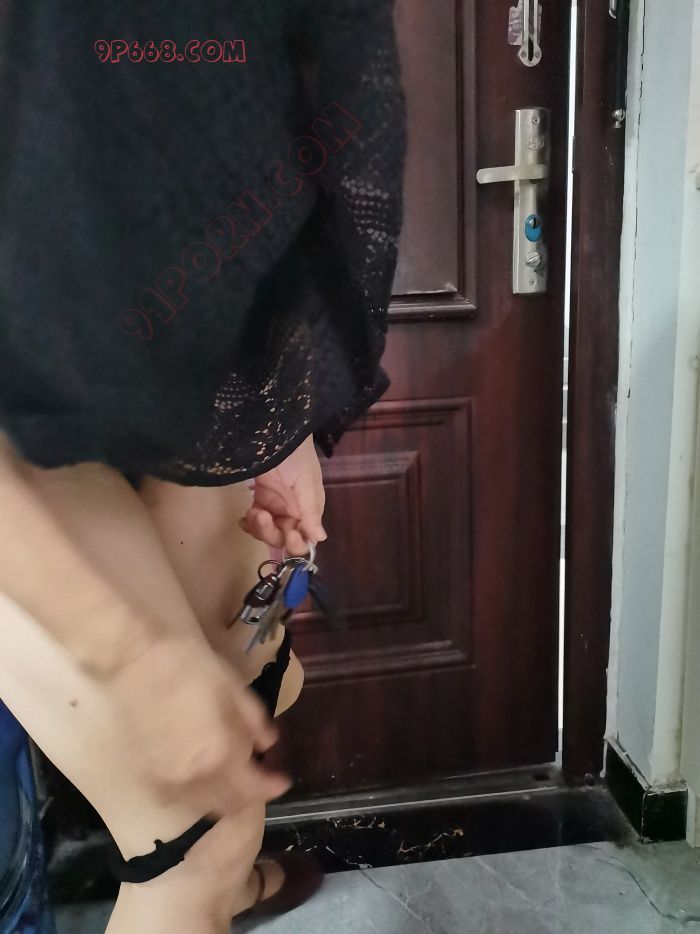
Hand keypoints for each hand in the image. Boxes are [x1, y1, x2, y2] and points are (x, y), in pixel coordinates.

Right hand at [108, 636, 290, 815]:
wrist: (137, 657)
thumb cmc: (191, 664)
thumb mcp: (234, 687)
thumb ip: (254, 721)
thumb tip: (268, 743)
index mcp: (219, 755)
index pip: (252, 789)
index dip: (271, 788)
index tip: (282, 780)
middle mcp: (192, 778)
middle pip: (226, 805)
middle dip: (247, 796)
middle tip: (257, 778)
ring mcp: (164, 778)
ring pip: (199, 805)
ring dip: (219, 799)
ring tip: (229, 778)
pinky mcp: (143, 770)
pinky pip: (171, 797)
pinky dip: (189, 795)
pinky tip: (195, 777)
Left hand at [240, 435, 327, 555]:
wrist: (275, 432)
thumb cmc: (296, 455)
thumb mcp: (306, 482)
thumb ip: (310, 511)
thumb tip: (320, 538)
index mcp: (308, 509)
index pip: (305, 539)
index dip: (297, 543)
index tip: (289, 533)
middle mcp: (293, 512)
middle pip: (283, 538)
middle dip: (271, 533)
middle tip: (262, 516)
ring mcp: (275, 506)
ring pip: (267, 531)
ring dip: (258, 527)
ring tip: (253, 511)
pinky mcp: (260, 498)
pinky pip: (255, 520)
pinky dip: (249, 523)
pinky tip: (244, 518)